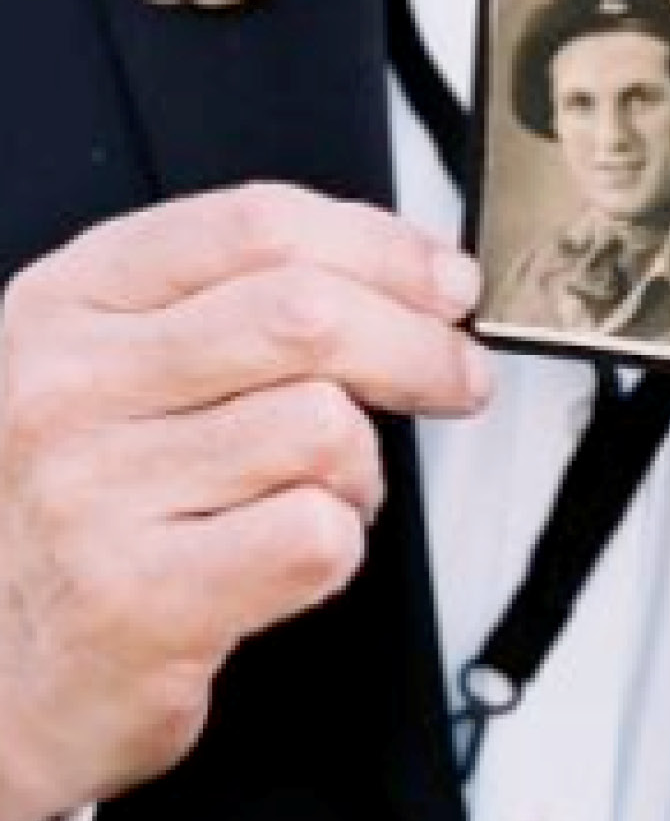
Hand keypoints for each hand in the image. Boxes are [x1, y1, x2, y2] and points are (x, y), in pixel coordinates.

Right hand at [0, 187, 488, 820]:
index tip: (446, 283)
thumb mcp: (114, 372)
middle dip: (420, 345)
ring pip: (322, 426)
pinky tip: (285, 556)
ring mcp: (88, 492)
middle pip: (307, 314)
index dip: (384, 247)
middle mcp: (60, 387)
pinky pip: (316, 532)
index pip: (255, 224)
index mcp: (60, 306)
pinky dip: (338, 544)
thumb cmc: (82, 511)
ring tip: (317, 495)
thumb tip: (418, 274)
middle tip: (458, 379)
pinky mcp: (136, 596)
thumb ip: (231, 302)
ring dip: (362, 468)